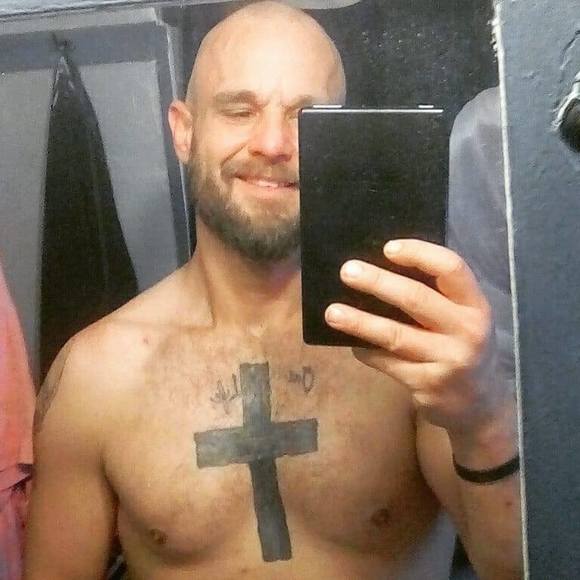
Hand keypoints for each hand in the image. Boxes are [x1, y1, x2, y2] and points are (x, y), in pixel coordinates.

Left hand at [324, 239, 506, 433]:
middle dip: (378, 282)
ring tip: (332, 312)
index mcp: (475, 305)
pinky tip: (351, 343)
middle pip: (416, 298)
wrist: (480, 405)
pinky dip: (366, 350)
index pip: (451, 268)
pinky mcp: (427, 385)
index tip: (388, 248)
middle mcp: (467, 331)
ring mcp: (448, 361)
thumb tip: (379, 268)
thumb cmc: (461, 346)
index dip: (419, 253)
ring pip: (395, 335)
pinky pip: (387, 362)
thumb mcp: (463, 318)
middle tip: (347, 271)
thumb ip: (436, 296)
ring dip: (360, 322)